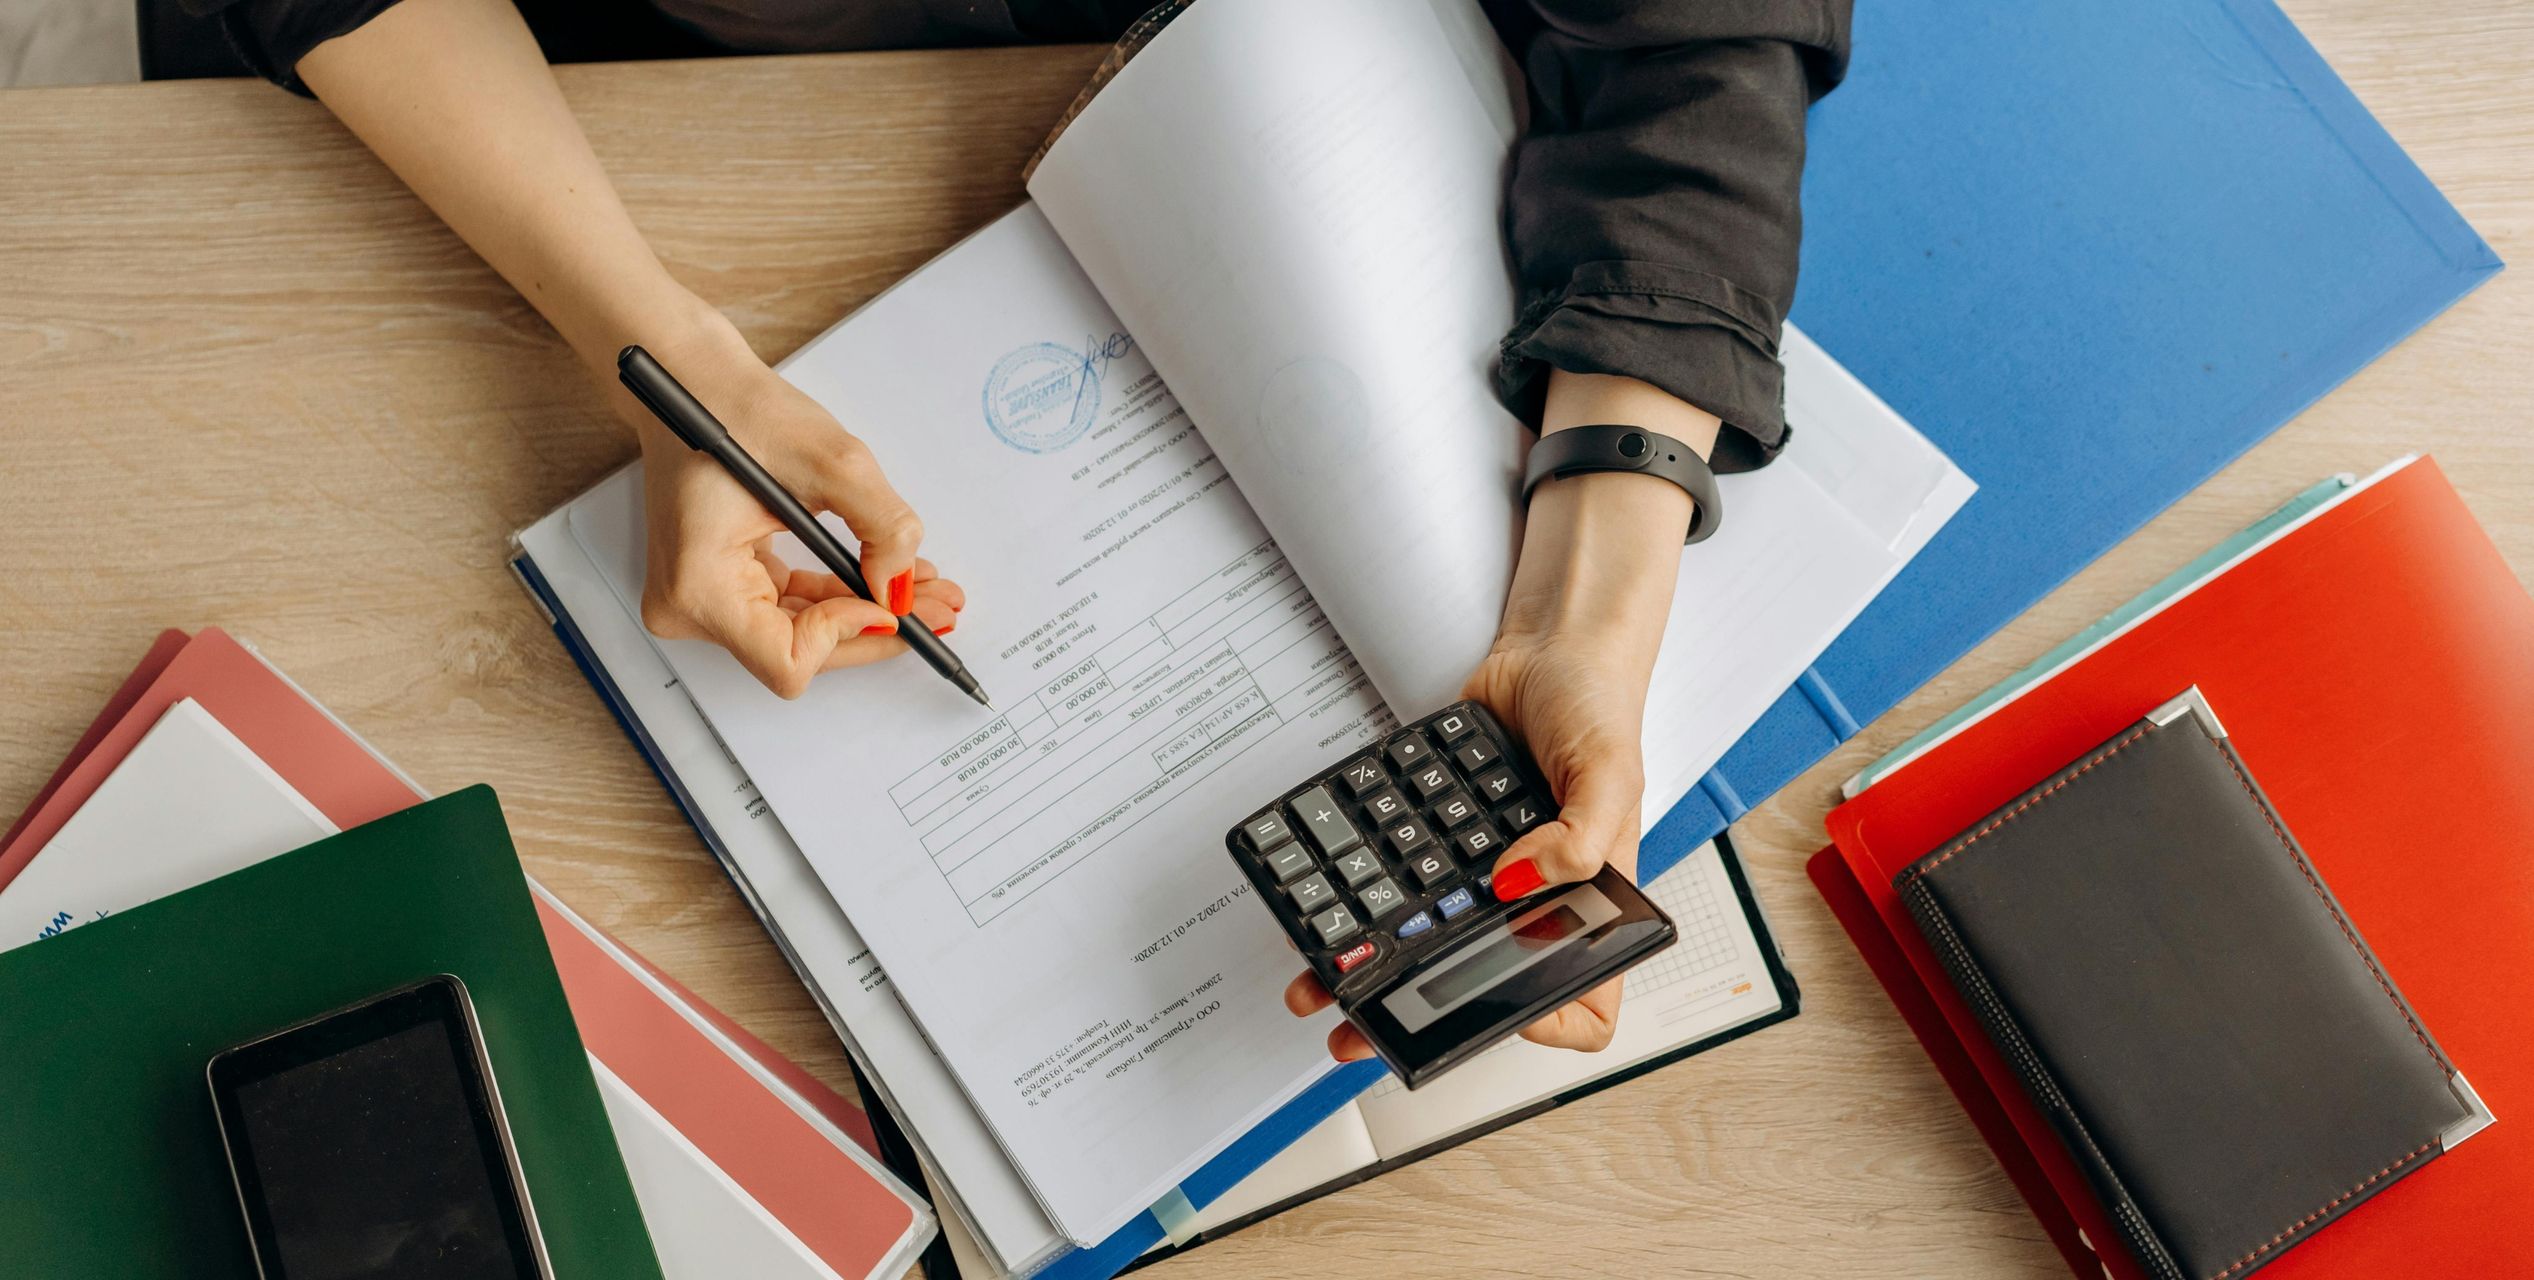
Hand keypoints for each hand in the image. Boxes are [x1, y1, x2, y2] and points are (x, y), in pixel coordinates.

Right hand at [620, 316, 964, 697]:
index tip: (889, 601)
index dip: (847, 636)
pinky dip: (836, 597)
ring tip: (924, 591)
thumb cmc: (737, 410)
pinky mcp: (717, 584)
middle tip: (938, 611)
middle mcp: (687, 605)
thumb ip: (883, 528)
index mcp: (698, 584)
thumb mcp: (833, 462)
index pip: (787, 659)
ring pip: (799, 635)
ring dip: (863, 614)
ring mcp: (698, 599)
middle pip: (798, 654)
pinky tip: (882, 579)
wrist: (691, 382)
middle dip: (873, 629)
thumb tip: (901, 585)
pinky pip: (787, 610)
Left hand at [1283, 371, 1714, 1065]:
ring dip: (1372, 968)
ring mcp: (1485, 874)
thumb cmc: (1598, 706)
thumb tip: (1517, 887)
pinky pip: (1400, 880)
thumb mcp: (1610, 771)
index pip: (1584, 998)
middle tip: (1364, 1032)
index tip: (1498, 1020)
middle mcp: (1536, 900)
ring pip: (1430, 942)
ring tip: (1321, 983)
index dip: (1547, 1024)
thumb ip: (1580, 838)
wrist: (1546, 648)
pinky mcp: (1440, 839)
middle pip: (1482, 983)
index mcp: (1591, 901)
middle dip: (1419, 1016)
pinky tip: (1324, 905)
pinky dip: (1362, 900)